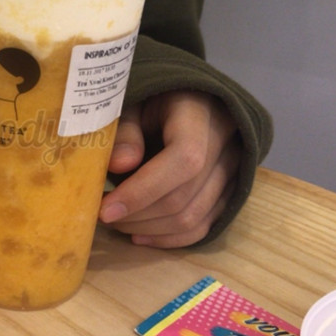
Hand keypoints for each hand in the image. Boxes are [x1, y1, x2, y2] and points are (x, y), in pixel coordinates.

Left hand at [100, 91, 240, 247]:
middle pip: (185, 196)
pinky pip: (203, 226)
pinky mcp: (229, 190)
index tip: (104, 209)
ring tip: (116, 222)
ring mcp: (233, 169)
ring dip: (149, 229)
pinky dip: (169, 238)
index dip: (143, 190)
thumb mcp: (130, 101)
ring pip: (194, 218)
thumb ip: (125, 130)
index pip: (184, 159)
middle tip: (102, 215)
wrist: (184, 96)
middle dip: (138, 215)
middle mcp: (226, 142)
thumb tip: (120, 165)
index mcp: (200, 112)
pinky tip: (139, 234)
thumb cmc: (150, 97)